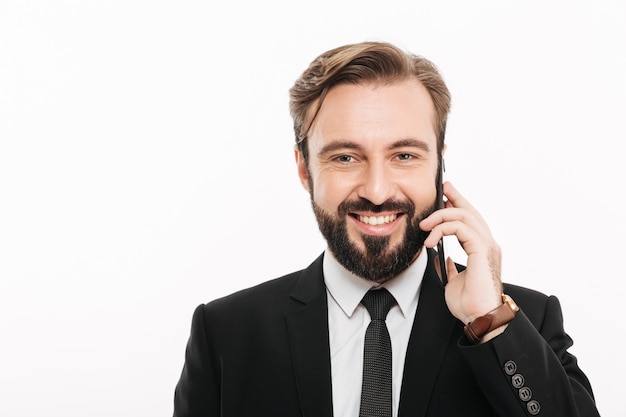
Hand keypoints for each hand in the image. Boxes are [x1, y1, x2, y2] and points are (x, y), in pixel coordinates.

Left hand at [420, 181, 502, 324]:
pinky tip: (431, 240)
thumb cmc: (470, 304)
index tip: (444, 194)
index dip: (458, 203)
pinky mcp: (482, 250)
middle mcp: (488, 243)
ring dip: (440, 217)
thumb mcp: (454, 281)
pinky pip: (461, 228)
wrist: (479, 318)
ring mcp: (487, 246)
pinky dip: (443, 229)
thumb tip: (442, 258)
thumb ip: (450, 267)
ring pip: (464, 216)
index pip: (470, 219)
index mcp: (482, 249)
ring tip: (424, 226)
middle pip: (470, 211)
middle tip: (439, 190)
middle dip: (453, 197)